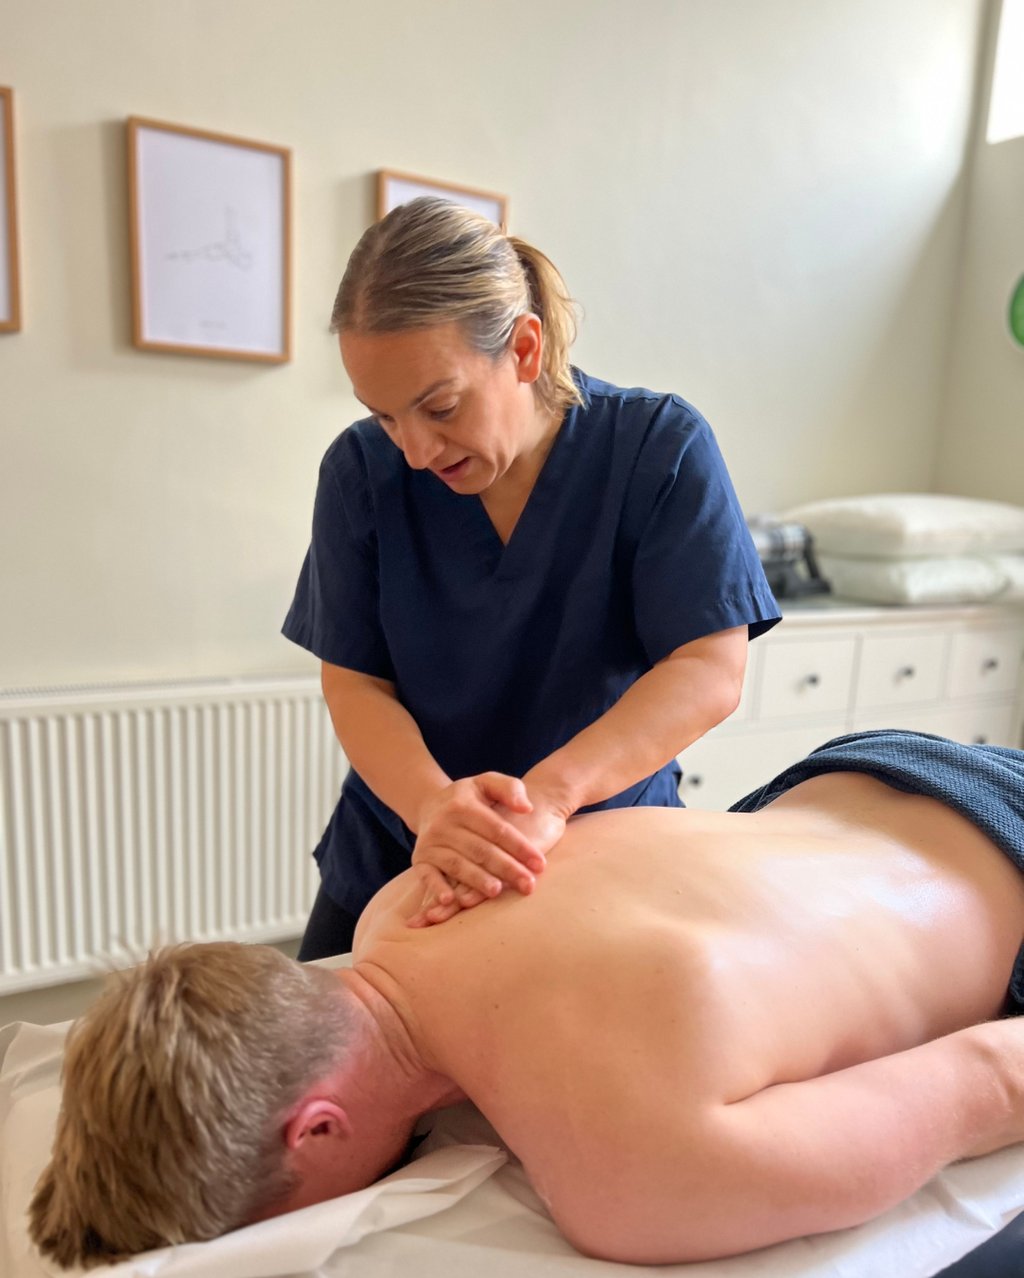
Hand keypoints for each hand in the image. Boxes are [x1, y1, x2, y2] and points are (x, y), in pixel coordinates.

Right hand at [407, 784, 570, 927]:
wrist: (430, 804)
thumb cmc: (468, 798)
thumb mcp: (487, 783)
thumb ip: (509, 788)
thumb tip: (526, 808)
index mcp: (463, 805)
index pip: (497, 829)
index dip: (520, 847)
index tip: (540, 864)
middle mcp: (444, 824)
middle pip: (480, 850)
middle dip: (506, 869)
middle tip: (529, 885)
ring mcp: (430, 843)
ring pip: (457, 864)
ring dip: (477, 880)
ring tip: (497, 891)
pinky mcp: (420, 859)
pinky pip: (426, 875)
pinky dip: (436, 888)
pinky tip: (450, 900)